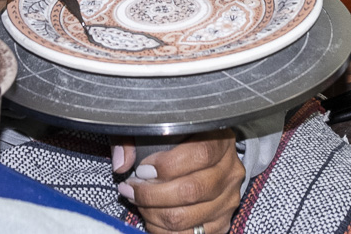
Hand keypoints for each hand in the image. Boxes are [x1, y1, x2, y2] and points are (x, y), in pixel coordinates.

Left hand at [112, 130, 243, 233]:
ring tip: (137, 202)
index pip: (200, 154)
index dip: (166, 165)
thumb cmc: (175, 139)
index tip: (142, 169)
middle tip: (131, 189)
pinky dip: (164, 231)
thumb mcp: (154, 127)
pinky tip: (150, 217)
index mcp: (219, 141)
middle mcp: (229, 171)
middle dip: (151, 195)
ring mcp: (228, 199)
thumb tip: (121, 164)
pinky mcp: (222, 222)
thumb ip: (133, 138)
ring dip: (153, 214)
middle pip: (191, 190)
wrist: (205, 154)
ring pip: (188, 217)